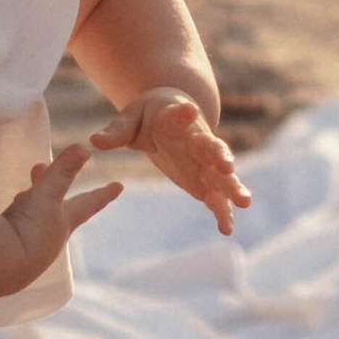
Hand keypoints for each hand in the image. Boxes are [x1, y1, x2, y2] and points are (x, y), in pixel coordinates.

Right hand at [0, 142, 121, 272]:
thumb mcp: (47, 195)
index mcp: (65, 223)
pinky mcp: (9, 255)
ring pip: (35, 219)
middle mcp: (50, 238)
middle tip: (38, 167)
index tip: (120, 185)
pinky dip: (13, 218)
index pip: (89, 202)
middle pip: (57, 208)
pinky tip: (4, 221)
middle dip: (51, 186)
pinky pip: (15, 231)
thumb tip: (85, 147)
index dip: (103, 192)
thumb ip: (63, 171)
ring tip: (20, 194)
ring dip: (28, 201)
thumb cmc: (29, 229)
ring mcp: (30, 249)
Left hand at [88, 89, 252, 235]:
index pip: (181, 115)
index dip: (184, 114)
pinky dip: (223, 211)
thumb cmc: (150, 114)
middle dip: (219, 154)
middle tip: (226, 163)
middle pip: (211, 146)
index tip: (189, 110)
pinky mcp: (205, 180)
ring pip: (222, 174)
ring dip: (232, 186)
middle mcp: (197, 138)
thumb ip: (116, 131)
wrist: (177, 112)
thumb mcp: (130, 118)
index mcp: (177, 118)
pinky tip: (227, 228)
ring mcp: (205, 161)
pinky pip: (217, 196)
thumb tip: (94, 142)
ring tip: (244, 201)